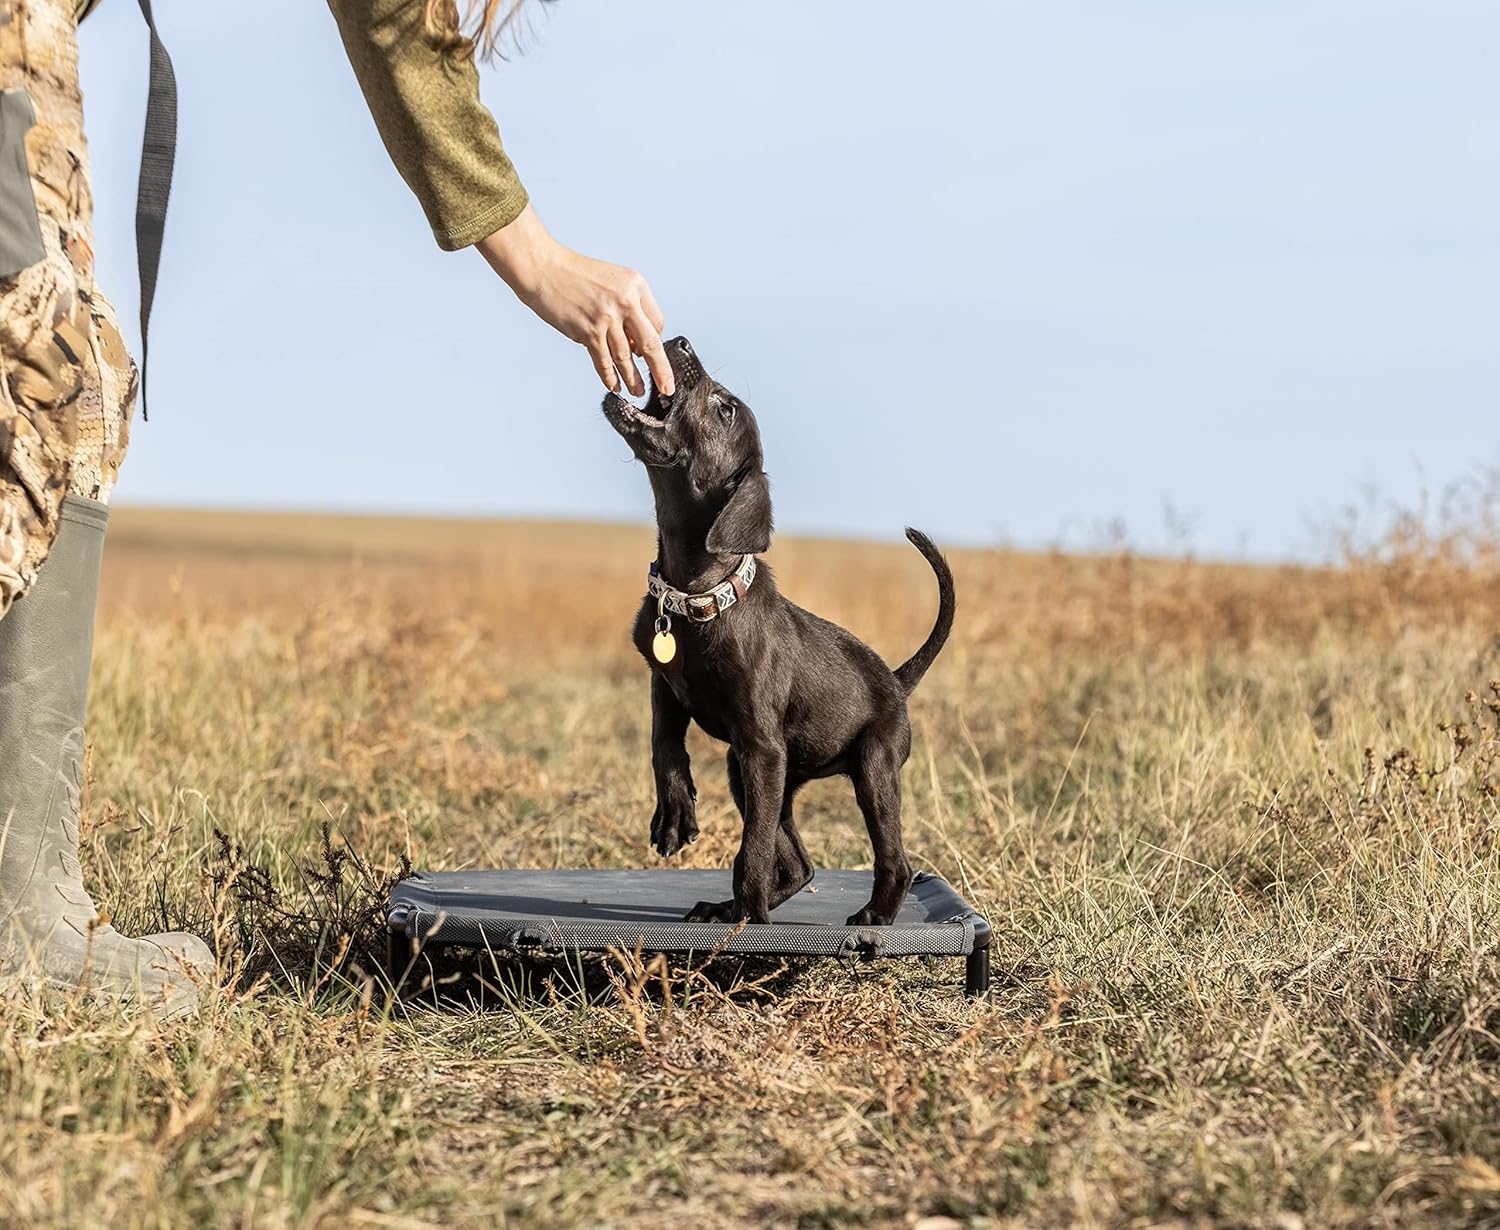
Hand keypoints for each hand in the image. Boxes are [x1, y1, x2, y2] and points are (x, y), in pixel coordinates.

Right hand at [477, 204, 673, 396]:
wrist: (544, 269)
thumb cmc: (575, 275)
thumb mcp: (612, 281)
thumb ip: (627, 309)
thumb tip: (634, 343)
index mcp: (636, 285)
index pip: (657, 322)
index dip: (654, 341)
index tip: (649, 354)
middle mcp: (625, 301)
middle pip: (650, 343)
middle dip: (660, 370)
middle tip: (667, 387)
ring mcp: (607, 317)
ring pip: (626, 356)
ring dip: (633, 378)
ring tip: (638, 390)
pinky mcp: (588, 331)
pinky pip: (603, 360)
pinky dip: (609, 376)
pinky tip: (614, 385)